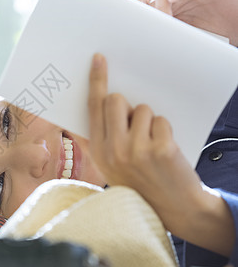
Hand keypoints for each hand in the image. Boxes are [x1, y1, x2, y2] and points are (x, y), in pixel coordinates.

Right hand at [88, 53, 234, 255]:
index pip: (94, 107)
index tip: (100, 59)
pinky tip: (164, 150)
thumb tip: (101, 100)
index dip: (97, 81)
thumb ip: (101, 136)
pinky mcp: (161, 149)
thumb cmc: (139, 180)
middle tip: (134, 126)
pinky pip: (160, 120)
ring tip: (150, 143)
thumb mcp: (109, 164)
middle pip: (116, 101)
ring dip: (148, 121)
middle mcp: (113, 150)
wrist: (172, 207)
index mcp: (97, 150)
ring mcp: (137, 150)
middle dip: (126, 107)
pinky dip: (164, 130)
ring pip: (141, 109)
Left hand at [129, 0, 237, 45]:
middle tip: (146, 24)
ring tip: (166, 19)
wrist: (235, 29)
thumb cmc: (208, 36)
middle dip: (141, 10)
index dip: (131, 15)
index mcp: (159, 10)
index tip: (129, 29)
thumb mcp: (178, 38)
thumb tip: (139, 49)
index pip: (137, 7)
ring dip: (160, 5)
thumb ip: (161, 36)